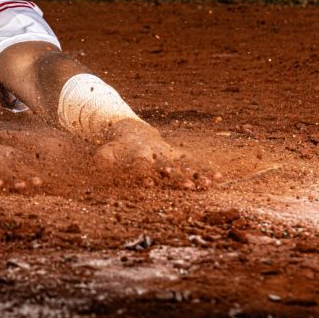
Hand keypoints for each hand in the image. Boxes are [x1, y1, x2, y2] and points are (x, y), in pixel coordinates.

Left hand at [94, 119, 217, 188]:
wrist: (133, 131)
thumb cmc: (118, 147)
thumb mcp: (106, 152)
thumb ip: (103, 159)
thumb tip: (99, 164)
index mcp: (140, 152)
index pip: (144, 163)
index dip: (147, 172)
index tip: (152, 183)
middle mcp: (158, 152)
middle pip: (169, 164)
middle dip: (178, 175)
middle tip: (188, 186)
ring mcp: (170, 152)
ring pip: (185, 163)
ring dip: (196, 174)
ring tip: (209, 184)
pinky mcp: (179, 154)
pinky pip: (195, 161)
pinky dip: (206, 168)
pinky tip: (219, 178)